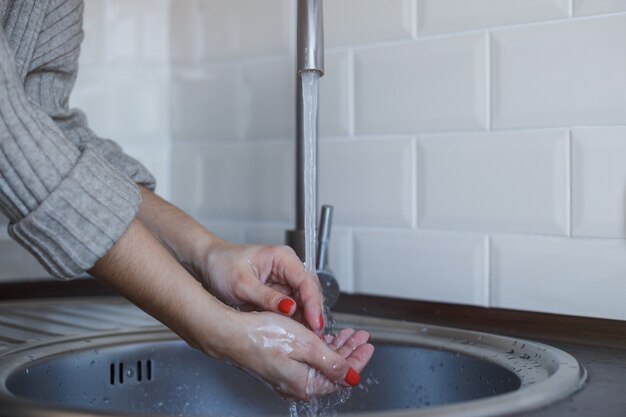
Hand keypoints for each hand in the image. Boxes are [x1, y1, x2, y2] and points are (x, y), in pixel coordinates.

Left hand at [194, 240, 325, 334]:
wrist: (208, 265)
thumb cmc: (222, 265)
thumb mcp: (242, 284)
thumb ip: (267, 297)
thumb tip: (290, 309)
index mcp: (282, 258)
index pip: (306, 281)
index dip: (313, 303)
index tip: (315, 323)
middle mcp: (287, 268)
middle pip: (309, 293)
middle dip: (312, 314)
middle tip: (313, 336)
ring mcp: (284, 282)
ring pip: (303, 303)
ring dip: (304, 320)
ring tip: (304, 338)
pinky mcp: (279, 294)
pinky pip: (292, 309)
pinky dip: (293, 321)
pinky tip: (293, 333)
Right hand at [220, 311, 373, 399]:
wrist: (231, 332)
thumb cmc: (263, 336)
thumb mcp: (307, 345)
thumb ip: (332, 362)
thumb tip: (352, 377)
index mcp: (305, 384)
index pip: (342, 375)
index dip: (358, 359)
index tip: (368, 346)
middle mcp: (296, 384)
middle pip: (332, 369)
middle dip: (349, 350)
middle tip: (360, 336)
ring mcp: (287, 375)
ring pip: (320, 362)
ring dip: (335, 346)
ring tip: (347, 334)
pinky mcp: (278, 365)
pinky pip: (306, 359)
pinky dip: (319, 346)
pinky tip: (322, 336)